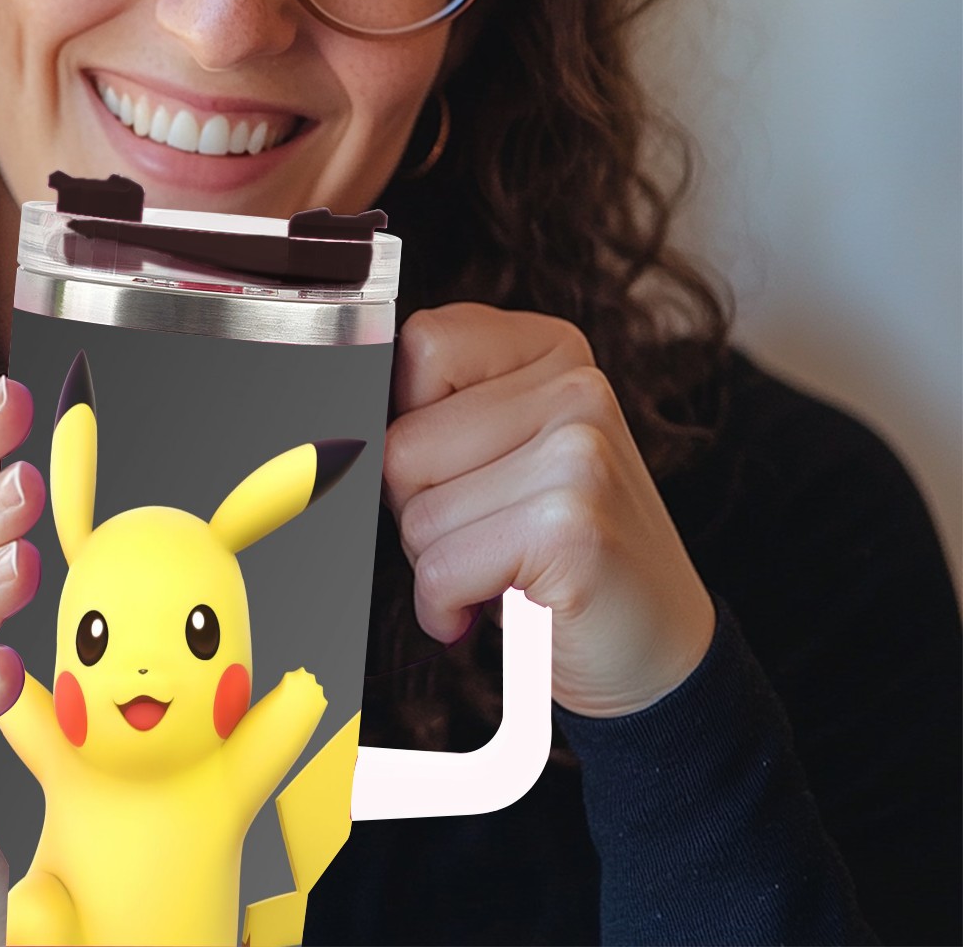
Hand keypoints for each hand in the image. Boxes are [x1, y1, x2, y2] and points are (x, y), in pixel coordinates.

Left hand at [384, 304, 714, 716]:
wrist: (659, 654)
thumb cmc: (560, 551)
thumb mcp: (507, 452)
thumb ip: (444, 410)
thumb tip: (340, 428)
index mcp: (554, 350)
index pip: (421, 345)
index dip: (409, 420)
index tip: (452, 468)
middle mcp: (576, 387)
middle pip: (403, 442)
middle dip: (419, 506)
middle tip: (486, 534)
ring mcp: (579, 453)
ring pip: (415, 510)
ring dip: (436, 561)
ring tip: (501, 567)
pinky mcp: (570, 526)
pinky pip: (441, 568)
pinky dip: (446, 606)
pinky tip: (493, 607)